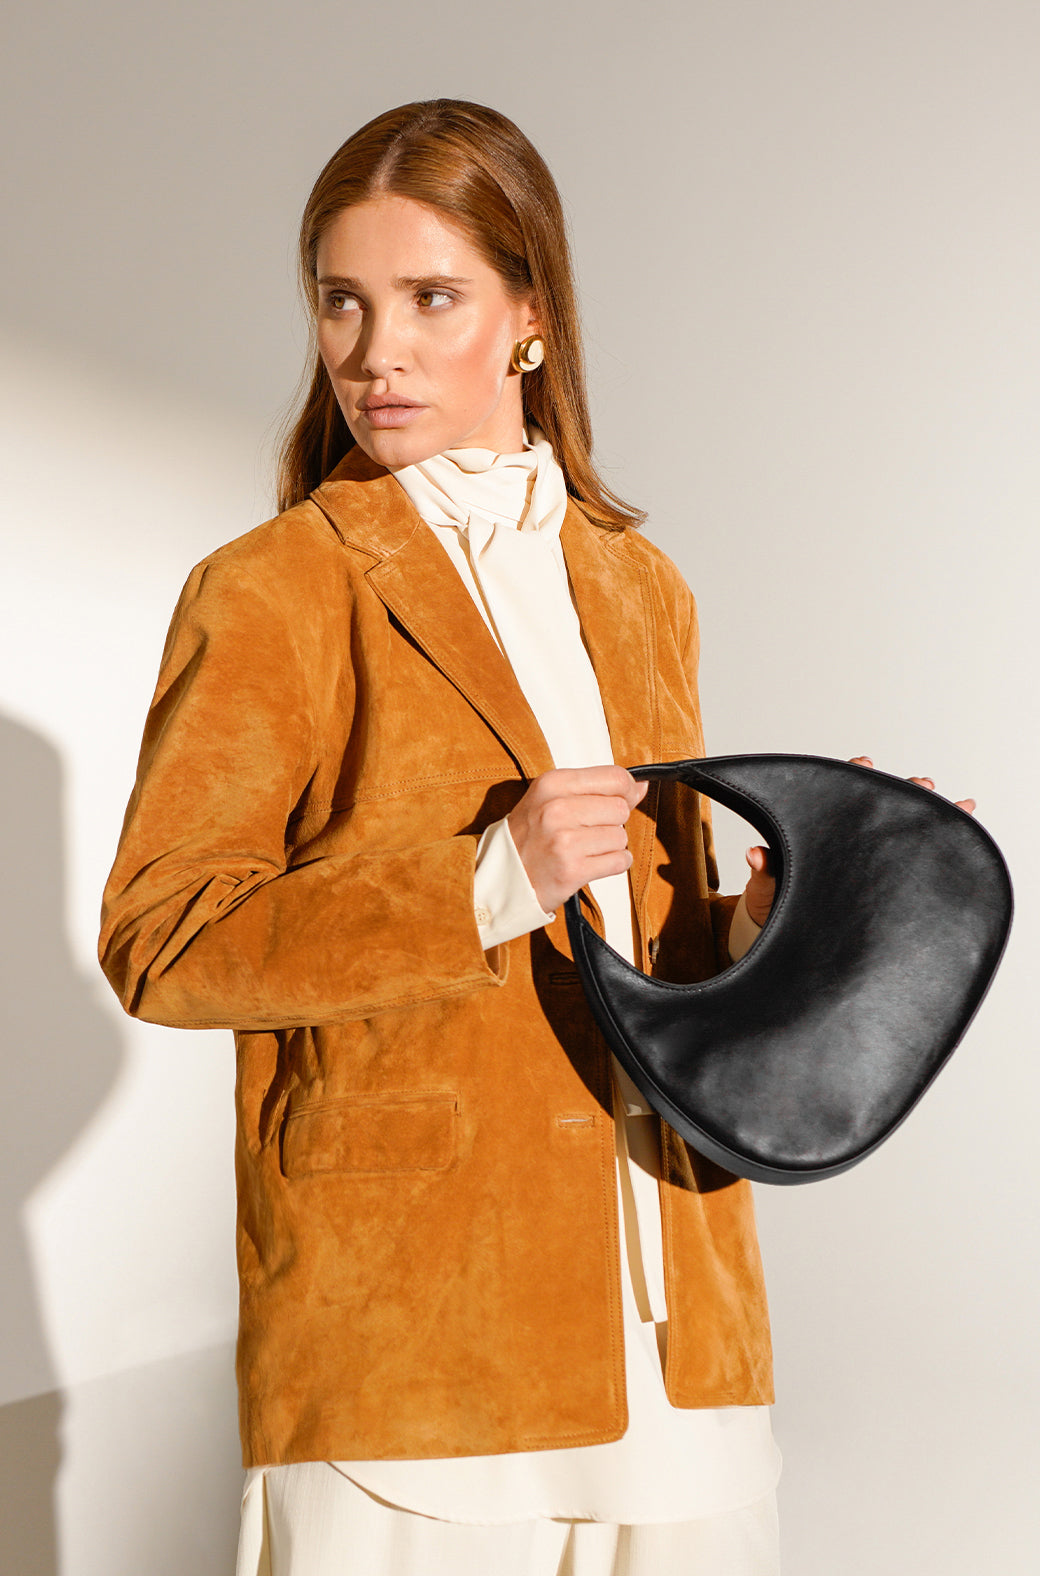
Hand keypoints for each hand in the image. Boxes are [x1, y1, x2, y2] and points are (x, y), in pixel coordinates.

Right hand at [507, 765, 648, 912]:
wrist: (502, 877)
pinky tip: (590, 863)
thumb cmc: (528, 837)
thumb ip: (596, 788)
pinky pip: (619, 862)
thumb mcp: (551, 799)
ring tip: (584, 849)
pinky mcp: (572, 870)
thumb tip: (639, 786)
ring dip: (610, 847)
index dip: (626, 790)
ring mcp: (564, 841)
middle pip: (621, 809)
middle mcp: (556, 809)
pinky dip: (612, 865)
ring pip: (621, 837)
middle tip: (588, 831)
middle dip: (613, 822)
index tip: (622, 799)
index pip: (614, 777)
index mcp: (551, 784)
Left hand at [742, 754, 977, 929]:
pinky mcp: (887, 874)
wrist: (792, 933)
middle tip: (922, 784)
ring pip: (903, 822)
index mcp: (821, 825)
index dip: (852, 774)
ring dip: (929, 810)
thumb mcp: (768, 886)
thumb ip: (766, 870)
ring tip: (956, 804)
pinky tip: (968, 820)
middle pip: (880, 801)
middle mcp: (849, 832)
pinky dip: (945, 835)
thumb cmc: (776, 899)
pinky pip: (918, 852)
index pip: (838, 789)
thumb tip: (754, 854)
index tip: (863, 763)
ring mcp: (870, 851)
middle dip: (903, 790)